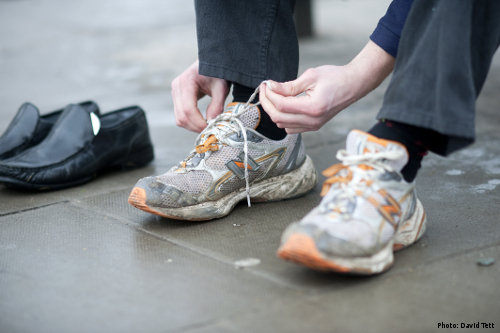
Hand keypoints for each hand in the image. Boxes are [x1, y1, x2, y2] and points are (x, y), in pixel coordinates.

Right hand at [171, 60, 229, 132]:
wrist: (211, 63)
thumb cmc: (217, 72)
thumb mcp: (221, 87)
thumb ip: (217, 105)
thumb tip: (212, 122)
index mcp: (186, 81)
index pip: (189, 109)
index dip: (199, 122)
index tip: (211, 128)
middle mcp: (176, 87)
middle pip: (181, 116)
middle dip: (196, 127)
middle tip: (210, 131)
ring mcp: (175, 92)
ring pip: (179, 118)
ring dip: (192, 126)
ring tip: (207, 127)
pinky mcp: (177, 97)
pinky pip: (180, 115)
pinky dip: (190, 122)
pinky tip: (201, 122)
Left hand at [259, 41, 394, 133]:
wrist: (353, 85)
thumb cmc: (335, 77)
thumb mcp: (311, 76)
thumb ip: (289, 86)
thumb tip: (271, 87)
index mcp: (312, 108)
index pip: (281, 106)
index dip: (269, 95)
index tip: (266, 84)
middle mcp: (312, 121)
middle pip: (278, 118)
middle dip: (267, 103)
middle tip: (265, 89)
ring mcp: (313, 126)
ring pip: (283, 125)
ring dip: (274, 111)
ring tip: (273, 96)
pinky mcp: (314, 127)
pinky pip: (291, 128)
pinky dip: (283, 118)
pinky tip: (283, 105)